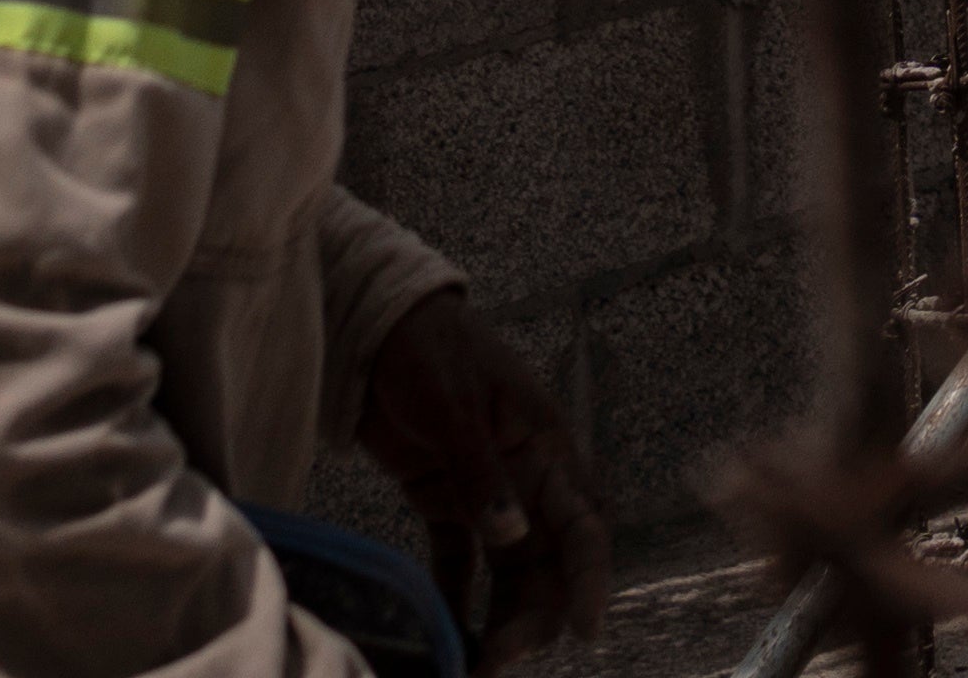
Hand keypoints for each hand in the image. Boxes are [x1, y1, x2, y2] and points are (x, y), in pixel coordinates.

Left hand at [353, 294, 606, 656]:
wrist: (377, 324)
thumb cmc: (429, 350)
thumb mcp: (455, 405)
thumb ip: (480, 472)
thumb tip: (511, 538)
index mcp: (545, 446)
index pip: (584, 523)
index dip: (589, 578)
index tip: (583, 632)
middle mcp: (527, 475)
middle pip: (547, 561)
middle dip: (532, 617)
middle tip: (495, 664)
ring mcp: (487, 489)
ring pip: (511, 568)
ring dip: (498, 616)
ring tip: (470, 665)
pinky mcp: (445, 497)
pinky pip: (460, 559)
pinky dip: (454, 595)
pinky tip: (440, 631)